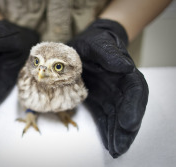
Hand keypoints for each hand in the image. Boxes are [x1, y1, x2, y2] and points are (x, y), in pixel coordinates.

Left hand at [68, 19, 148, 157]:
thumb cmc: (93, 42)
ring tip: (115, 150)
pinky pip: (106, 118)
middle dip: (126, 129)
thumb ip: (108, 53)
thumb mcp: (97, 43)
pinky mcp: (100, 101)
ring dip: (117, 135)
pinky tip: (109, 143)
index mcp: (124, 72)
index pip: (135, 91)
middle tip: (120, 146)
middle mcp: (121, 87)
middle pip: (128, 110)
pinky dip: (107, 131)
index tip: (128, 123)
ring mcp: (111, 96)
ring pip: (118, 118)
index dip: (134, 108)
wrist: (85, 46)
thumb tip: (124, 66)